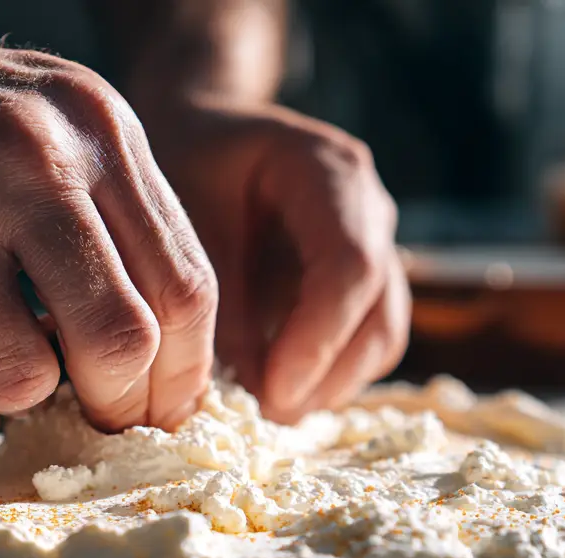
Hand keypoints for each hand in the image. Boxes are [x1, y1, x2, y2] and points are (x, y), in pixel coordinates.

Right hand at [0, 1, 216, 441]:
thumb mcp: (55, 122)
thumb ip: (120, 214)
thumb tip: (174, 355)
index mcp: (94, 126)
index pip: (185, 286)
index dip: (184, 374)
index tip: (163, 410)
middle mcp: (25, 157)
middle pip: (121, 340)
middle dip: (117, 407)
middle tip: (96, 419)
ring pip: (22, 376)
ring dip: (22, 405)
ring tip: (6, 380)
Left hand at [138, 96, 408, 422]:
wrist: (202, 133)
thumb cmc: (185, 162)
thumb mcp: (183, 216)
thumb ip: (212, 299)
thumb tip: (235, 390)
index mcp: (330, 171)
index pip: (351, 265)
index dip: (317, 340)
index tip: (269, 394)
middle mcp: (370, 208)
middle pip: (379, 312)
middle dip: (323, 376)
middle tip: (260, 416)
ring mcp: (377, 245)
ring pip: (381, 337)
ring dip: (328, 386)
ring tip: (260, 408)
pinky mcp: (366, 283)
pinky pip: (366, 344)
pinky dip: (327, 377)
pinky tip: (271, 389)